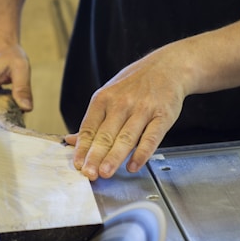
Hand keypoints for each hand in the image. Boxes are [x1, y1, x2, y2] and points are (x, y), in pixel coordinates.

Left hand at [65, 45, 187, 179]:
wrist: (168, 67)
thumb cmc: (135, 84)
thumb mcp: (109, 95)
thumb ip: (93, 121)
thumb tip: (71, 141)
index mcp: (104, 98)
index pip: (89, 128)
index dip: (82, 148)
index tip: (77, 164)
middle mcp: (121, 103)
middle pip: (105, 134)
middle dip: (95, 156)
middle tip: (89, 173)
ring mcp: (143, 109)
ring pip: (126, 137)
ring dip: (115, 157)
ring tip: (105, 172)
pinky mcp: (162, 115)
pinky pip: (151, 137)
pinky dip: (142, 153)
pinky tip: (133, 165)